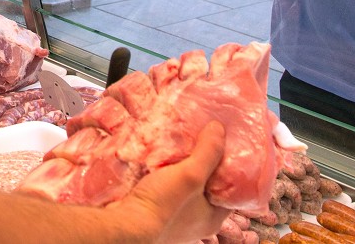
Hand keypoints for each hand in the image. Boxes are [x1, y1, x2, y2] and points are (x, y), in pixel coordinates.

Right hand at [109, 121, 228, 242]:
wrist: (124, 225)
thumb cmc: (161, 207)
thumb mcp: (190, 175)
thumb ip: (208, 152)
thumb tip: (219, 128)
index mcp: (212, 217)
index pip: (230, 187)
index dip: (230, 165)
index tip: (226, 143)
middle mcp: (195, 219)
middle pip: (206, 183)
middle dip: (202, 161)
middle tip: (201, 137)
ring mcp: (174, 215)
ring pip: (183, 183)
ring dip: (180, 164)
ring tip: (181, 141)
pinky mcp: (154, 208)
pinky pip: (164, 184)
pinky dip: (163, 170)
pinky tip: (160, 154)